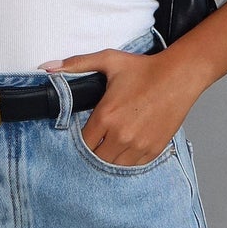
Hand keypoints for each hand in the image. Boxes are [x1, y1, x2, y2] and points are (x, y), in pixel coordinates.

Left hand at [39, 47, 195, 166]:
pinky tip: (126, 149)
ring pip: (114, 166)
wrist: (179, 76)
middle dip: (93, 152)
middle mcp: (120, 134)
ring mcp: (138, 145)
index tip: (84, 135)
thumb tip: (48, 67)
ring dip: (110, 158)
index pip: (82, 143)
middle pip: (96, 159)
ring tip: (110, 146)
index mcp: (106, 115)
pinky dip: (127, 161)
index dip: (81, 140)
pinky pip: (133, 167)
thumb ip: (76, 64)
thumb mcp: (108, 60)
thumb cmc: (144, 68)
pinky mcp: (153, 149)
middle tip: (96, 142)